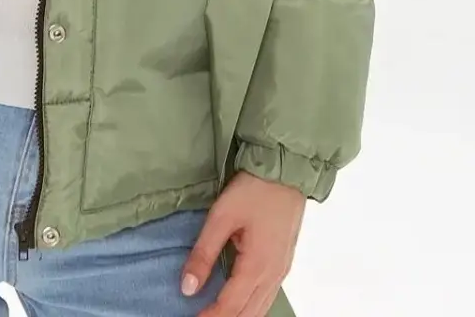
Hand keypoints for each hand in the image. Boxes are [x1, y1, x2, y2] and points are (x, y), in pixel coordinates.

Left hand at [180, 170, 305, 316]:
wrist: (288, 172)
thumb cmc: (254, 190)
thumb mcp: (221, 216)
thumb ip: (203, 253)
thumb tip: (187, 287)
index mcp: (257, 266)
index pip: (230, 307)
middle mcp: (273, 275)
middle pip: (248, 314)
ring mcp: (282, 271)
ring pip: (260, 309)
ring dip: (239, 316)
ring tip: (215, 314)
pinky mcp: (284, 263)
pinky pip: (268, 297)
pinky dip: (251, 307)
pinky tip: (238, 303)